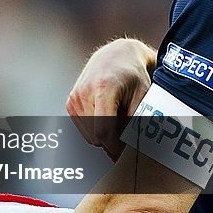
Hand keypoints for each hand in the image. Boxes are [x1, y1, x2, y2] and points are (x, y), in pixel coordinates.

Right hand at [66, 37, 155, 160]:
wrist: (115, 57)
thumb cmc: (133, 77)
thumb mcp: (142, 96)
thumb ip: (136, 122)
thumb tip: (131, 149)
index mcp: (103, 89)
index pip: (104, 130)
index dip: (115, 148)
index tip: (126, 156)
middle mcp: (84, 93)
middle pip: (96, 136)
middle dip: (113, 142)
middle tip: (128, 135)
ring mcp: (75, 98)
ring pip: (89, 136)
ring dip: (104, 136)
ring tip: (118, 120)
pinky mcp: (70, 103)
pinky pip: (84, 129)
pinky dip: (96, 129)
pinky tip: (106, 116)